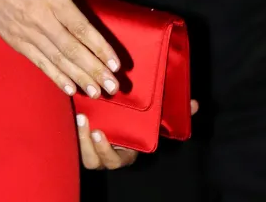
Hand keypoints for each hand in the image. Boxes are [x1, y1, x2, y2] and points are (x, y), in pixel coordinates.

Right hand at [0, 0, 122, 97]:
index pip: (79, 27)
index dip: (98, 47)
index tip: (115, 63)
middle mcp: (39, 18)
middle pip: (71, 49)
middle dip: (95, 70)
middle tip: (115, 87)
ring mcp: (25, 32)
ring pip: (57, 60)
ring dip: (79, 77)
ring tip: (99, 93)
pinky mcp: (15, 41)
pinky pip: (39, 62)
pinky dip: (56, 76)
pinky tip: (70, 89)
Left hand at [76, 99, 199, 168]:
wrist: (121, 109)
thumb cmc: (143, 118)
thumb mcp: (157, 115)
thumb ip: (174, 112)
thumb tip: (195, 104)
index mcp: (127, 152)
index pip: (116, 160)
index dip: (106, 150)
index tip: (100, 132)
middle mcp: (109, 154)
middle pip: (95, 161)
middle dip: (88, 145)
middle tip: (85, 122)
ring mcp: (94, 148)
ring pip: (83, 155)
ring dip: (78, 138)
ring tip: (77, 116)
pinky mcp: (83, 138)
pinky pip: (72, 142)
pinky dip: (70, 131)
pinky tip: (70, 109)